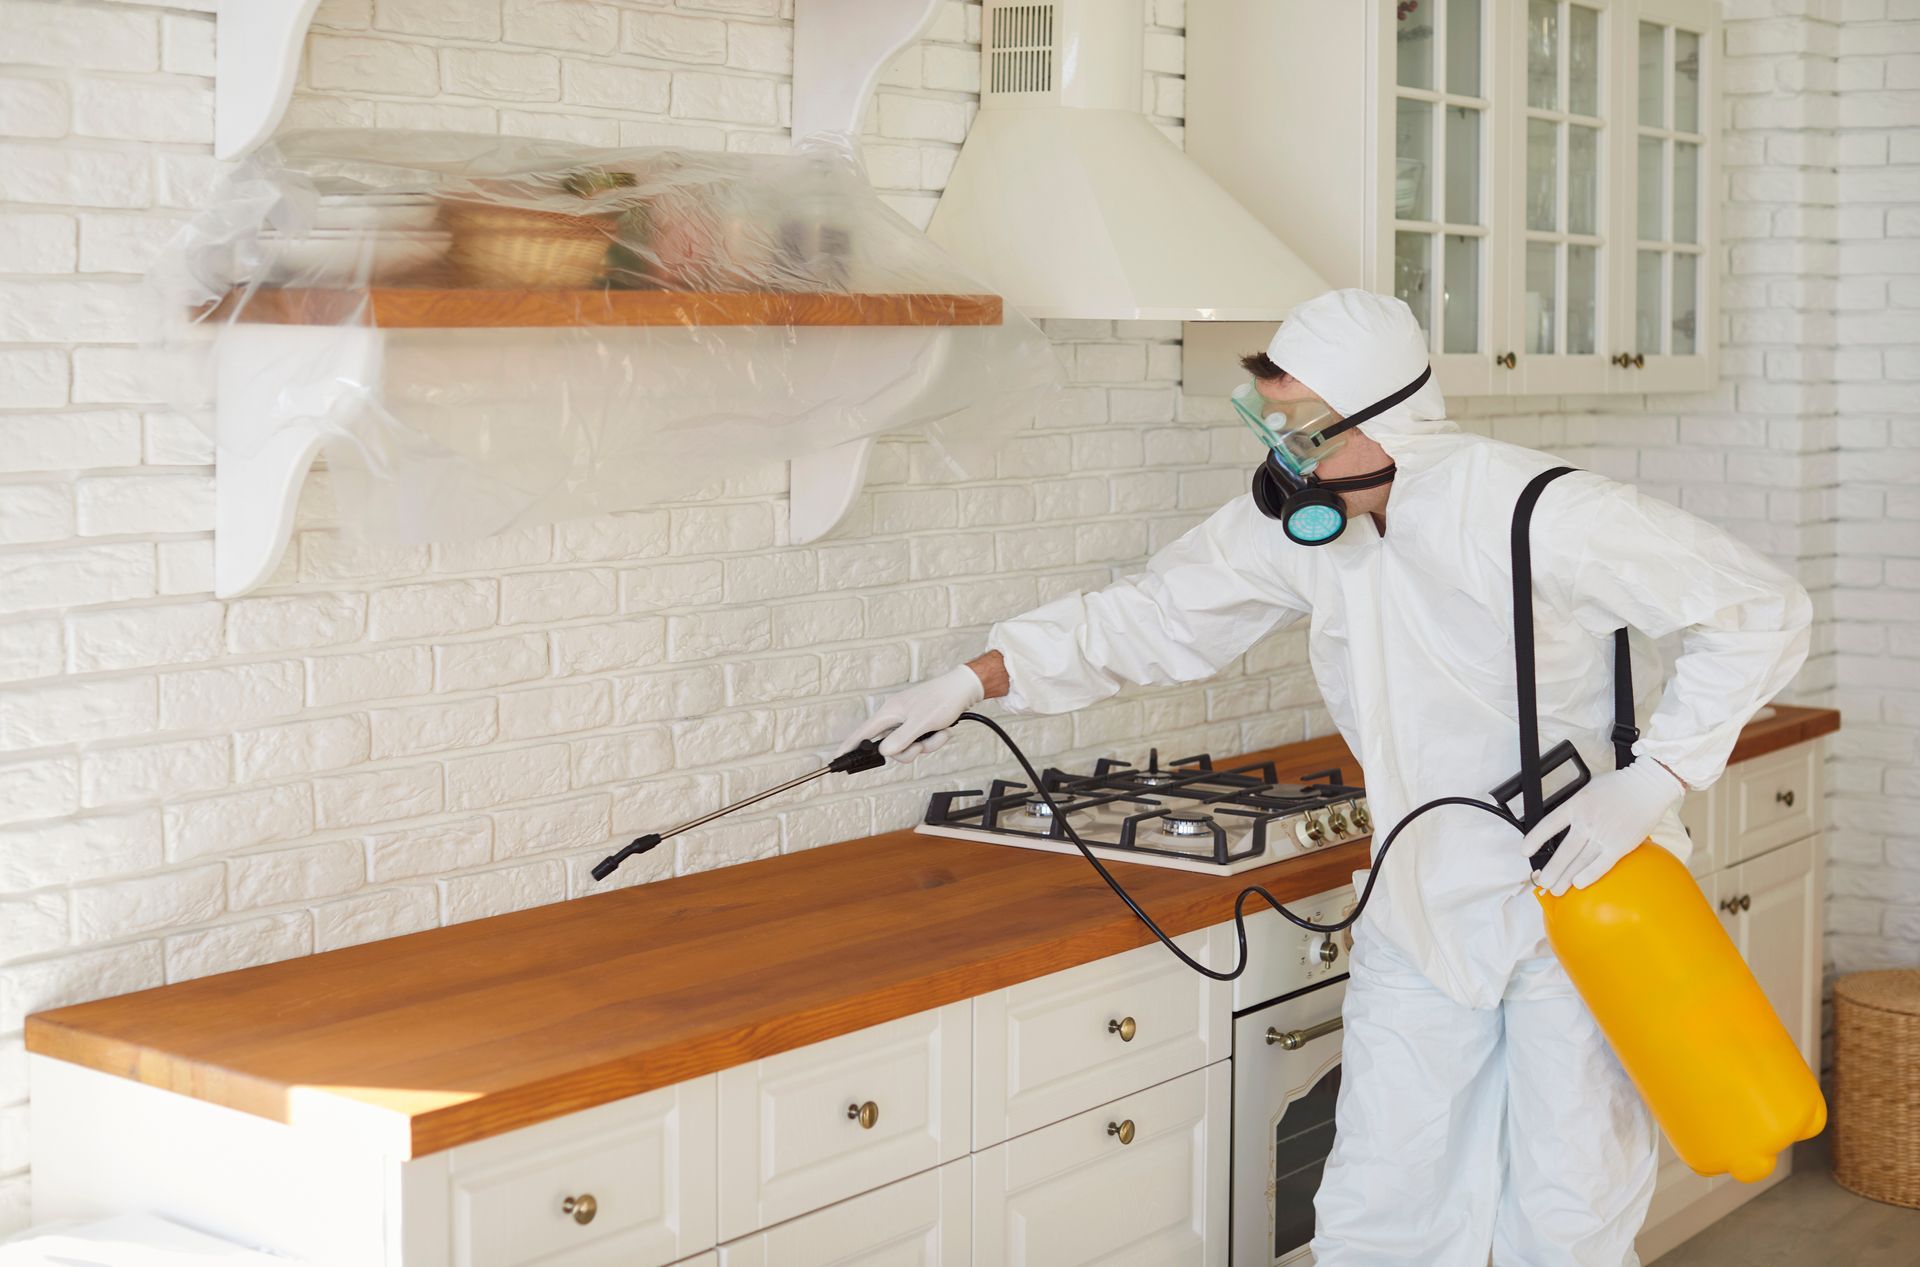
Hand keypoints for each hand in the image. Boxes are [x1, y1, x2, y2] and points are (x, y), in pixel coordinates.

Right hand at [835, 665, 985, 761]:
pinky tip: (942, 731)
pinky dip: (932, 740)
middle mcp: (896, 716)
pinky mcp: (919, 723)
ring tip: (938, 734)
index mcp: (890, 712)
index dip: (850, 745)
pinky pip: (919, 741)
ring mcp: (907, 720)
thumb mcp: (921, 722)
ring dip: (925, 746)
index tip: (838, 757)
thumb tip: (884, 752)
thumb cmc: (942, 699)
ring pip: (907, 746)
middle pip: (889, 746)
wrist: (963, 689)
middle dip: (908, 751)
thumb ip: (901, 739)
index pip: (863, 732)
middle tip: (920, 746)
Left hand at [1527, 760, 1683, 895]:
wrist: (1647, 786)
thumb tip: (1564, 822)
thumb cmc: (1619, 786)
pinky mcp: (1620, 845)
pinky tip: (1578, 884)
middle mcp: (1587, 821)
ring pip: (1580, 861)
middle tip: (1542, 883)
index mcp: (1576, 805)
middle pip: (1564, 851)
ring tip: (1556, 889)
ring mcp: (1603, 834)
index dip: (1534, 839)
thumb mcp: (1587, 789)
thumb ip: (1575, 806)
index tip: (1525, 852)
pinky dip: (1589, 875)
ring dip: (1566, 878)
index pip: (1548, 825)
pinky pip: (1602, 864)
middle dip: (1551, 871)